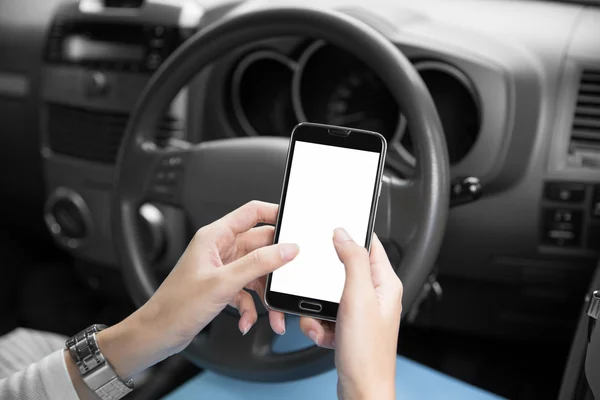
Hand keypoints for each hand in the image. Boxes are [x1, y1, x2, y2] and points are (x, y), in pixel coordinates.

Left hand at [95, 201, 297, 378]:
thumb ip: (258, 263)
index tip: (295, 225)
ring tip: (272, 313)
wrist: (158, 334)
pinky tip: (248, 321)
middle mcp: (220, 249)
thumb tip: (286, 249)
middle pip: (260, 247)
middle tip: (287, 281)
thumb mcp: (223, 283)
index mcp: (215, 236)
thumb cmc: (176, 306)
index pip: (252, 213)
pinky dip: (251, 307)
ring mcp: (223, 268)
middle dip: (275, 268)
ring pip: (257, 273)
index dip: (275, 214)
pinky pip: (248, 291)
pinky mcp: (223, 287)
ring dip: (266, 295)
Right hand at [300, 228, 401, 399]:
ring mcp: (360, 312)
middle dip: (322, 285)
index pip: (369, 245)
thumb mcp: (358, 298)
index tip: (330, 235)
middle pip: (342, 271)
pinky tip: (325, 336)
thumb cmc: (367, 354)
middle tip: (322, 297)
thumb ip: (353, 261)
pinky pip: (325, 315)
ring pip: (328, 294)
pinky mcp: (347, 327)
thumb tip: (344, 233)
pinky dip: (319, 325)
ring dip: (318, 310)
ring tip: (324, 324)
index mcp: (385, 283)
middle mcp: (374, 295)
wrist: (361, 391)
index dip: (349, 237)